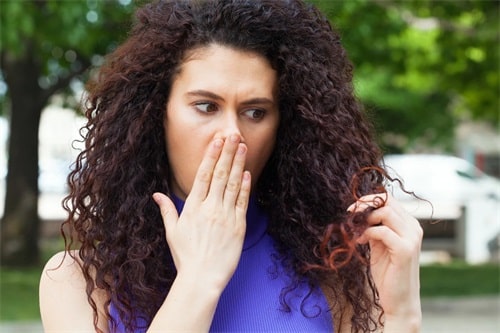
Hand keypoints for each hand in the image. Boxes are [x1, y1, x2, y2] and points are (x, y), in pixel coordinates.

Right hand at [153, 134, 250, 291]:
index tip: (217, 140)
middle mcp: (209, 208)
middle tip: (234, 135)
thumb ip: (167, 211)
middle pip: (220, 175)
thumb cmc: (185, 256)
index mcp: (193, 207)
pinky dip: (245, 186)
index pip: (203, 175)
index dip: (211, 156)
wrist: (202, 278)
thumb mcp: (172, 232)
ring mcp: (225, 216)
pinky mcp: (238, 226)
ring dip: (238, 164)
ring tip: (243, 146)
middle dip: (227, 153)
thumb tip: (156, 195)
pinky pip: (242, 202)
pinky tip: (247, 173)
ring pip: (233, 184)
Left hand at [349, 193, 422, 330]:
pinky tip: (359, 242)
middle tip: (349, 214)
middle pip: (388, 202)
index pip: (389, 200)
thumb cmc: (388, 274)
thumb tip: (359, 213)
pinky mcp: (405, 250)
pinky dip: (367, 233)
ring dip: (365, 218)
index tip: (352, 208)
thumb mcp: (379, 245)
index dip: (369, 200)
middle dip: (365, 205)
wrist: (400, 301)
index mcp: (410, 225)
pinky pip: (382, 231)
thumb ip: (374, 228)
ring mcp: (412, 238)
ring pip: (386, 212)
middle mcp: (414, 228)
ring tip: (354, 230)